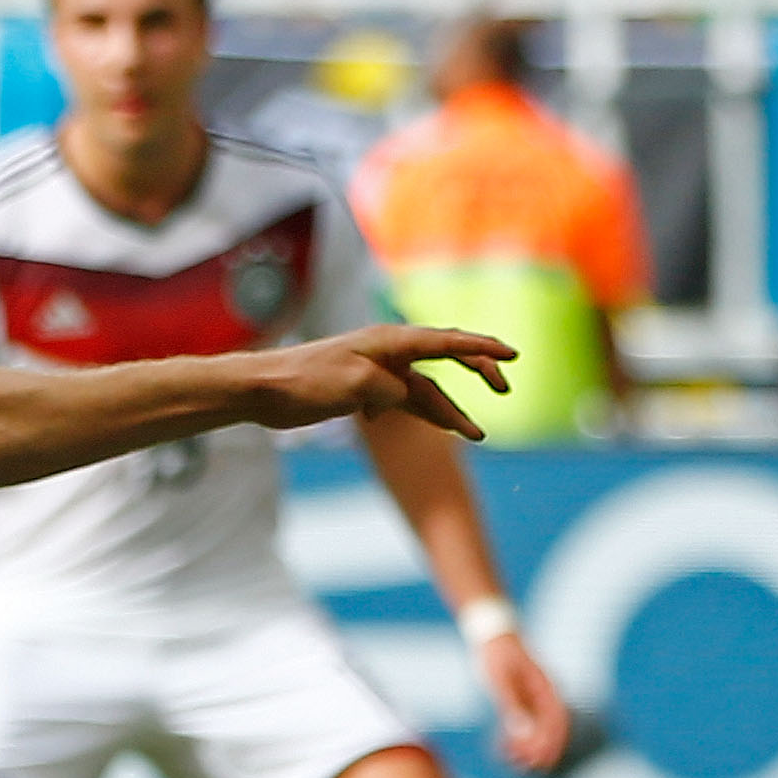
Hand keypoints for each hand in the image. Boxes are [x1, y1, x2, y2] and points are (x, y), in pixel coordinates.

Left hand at [242, 324, 513, 437]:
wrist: (265, 390)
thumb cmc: (306, 381)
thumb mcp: (356, 386)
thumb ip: (392, 390)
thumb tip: (408, 397)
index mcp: (389, 343)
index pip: (446, 341)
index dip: (481, 349)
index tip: (513, 355)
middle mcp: (388, 352)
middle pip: (444, 358)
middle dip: (477, 371)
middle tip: (504, 388)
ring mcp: (378, 371)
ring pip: (426, 389)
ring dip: (450, 411)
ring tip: (477, 436)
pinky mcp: (366, 391)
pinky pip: (404, 402)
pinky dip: (419, 414)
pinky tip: (428, 428)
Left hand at [477, 626, 571, 776]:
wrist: (490, 634)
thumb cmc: (497, 654)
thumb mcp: (502, 680)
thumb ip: (512, 706)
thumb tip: (522, 733)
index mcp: (546, 687)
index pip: (558, 720)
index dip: (554, 742)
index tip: (544, 761)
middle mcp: (544, 693)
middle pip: (549, 727)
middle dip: (540, 748)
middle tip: (527, 767)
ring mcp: (533, 695)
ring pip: (536, 726)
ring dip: (528, 745)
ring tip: (515, 763)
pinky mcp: (520, 697)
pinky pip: (523, 721)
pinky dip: (516, 736)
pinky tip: (505, 748)